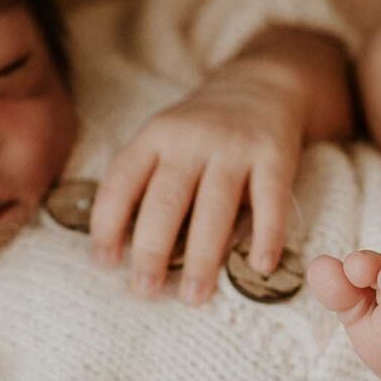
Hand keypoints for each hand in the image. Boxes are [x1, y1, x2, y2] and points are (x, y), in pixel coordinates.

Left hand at [90, 51, 318, 303]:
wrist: (261, 83)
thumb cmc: (201, 129)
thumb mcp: (163, 140)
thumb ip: (143, 183)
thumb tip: (120, 252)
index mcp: (154, 136)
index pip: (121, 182)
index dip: (108, 224)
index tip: (106, 262)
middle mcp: (191, 139)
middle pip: (166, 200)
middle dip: (152, 251)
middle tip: (146, 290)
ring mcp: (234, 146)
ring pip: (214, 207)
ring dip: (202, 256)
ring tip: (194, 296)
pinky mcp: (274, 155)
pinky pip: (270, 201)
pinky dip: (266, 235)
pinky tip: (259, 266)